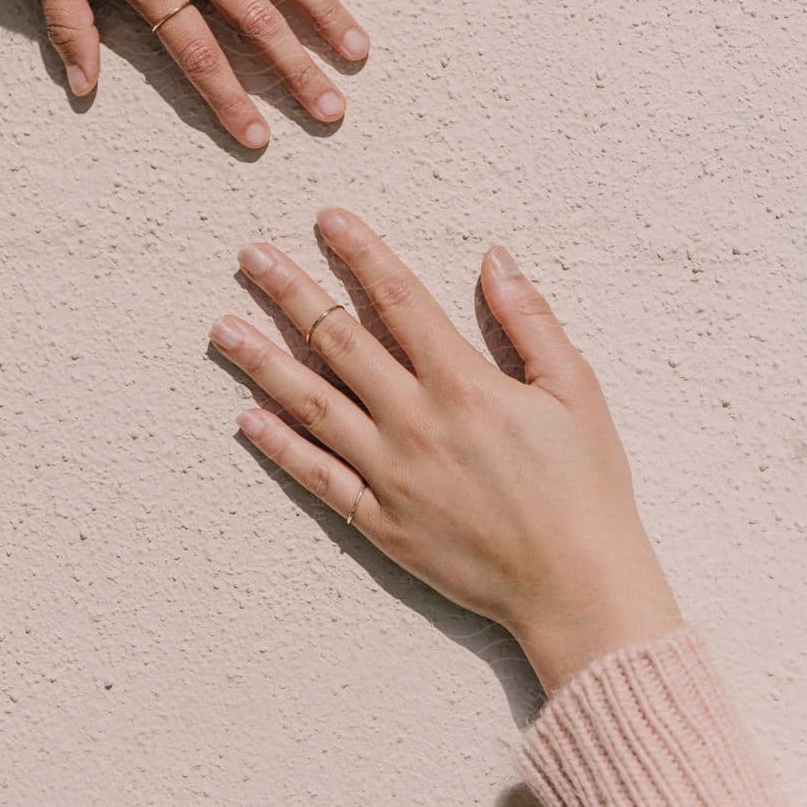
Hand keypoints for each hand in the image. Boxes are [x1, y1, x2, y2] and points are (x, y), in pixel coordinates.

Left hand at [209, 210, 681, 694]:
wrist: (575, 587)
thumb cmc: (584, 487)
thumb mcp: (576, 390)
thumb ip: (530, 320)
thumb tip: (495, 259)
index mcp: (463, 381)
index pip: (398, 297)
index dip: (362, 251)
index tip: (329, 219)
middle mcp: (414, 421)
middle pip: (338, 340)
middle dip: (291, 290)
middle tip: (251, 254)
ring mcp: (389, 473)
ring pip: (311, 403)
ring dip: (263, 360)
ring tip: (222, 327)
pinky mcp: (378, 521)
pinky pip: (317, 476)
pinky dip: (278, 445)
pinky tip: (246, 417)